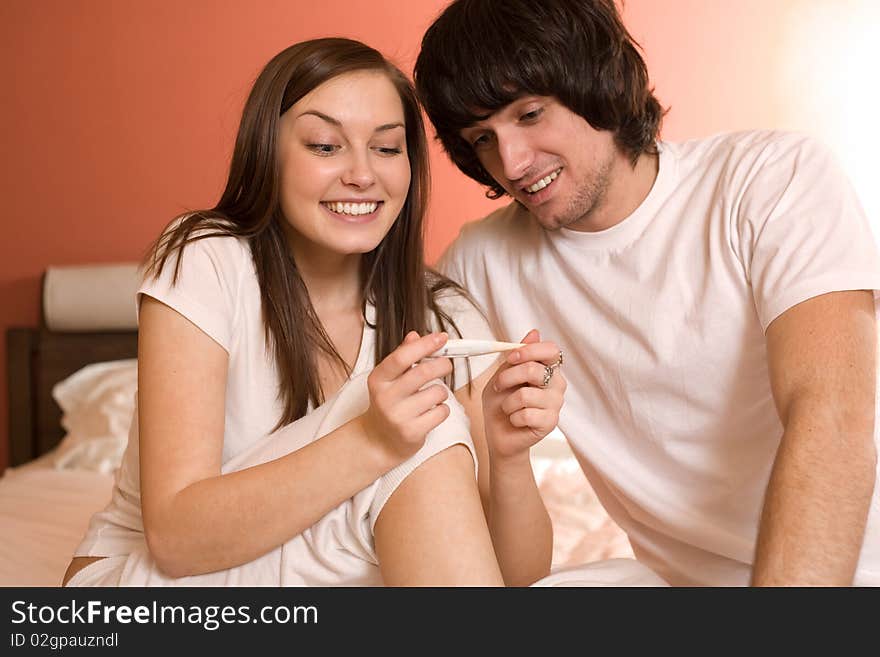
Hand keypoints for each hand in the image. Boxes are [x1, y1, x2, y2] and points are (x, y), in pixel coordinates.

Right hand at [360, 331, 453, 463]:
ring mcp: (398, 416)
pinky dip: (442, 409)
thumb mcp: (389, 379)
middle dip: (442, 364)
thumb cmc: (388, 404)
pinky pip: (441, 412)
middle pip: (423, 372)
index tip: (442, 338)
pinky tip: (432, 412)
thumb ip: (402, 357)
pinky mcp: (412, 432)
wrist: (378, 440)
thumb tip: (415, 335)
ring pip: (437, 393)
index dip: (425, 345)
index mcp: (379, 379)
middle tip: (446, 364)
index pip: (402, 357)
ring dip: (442, 392)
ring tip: (433, 396)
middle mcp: (386, 397)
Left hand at [482, 330, 565, 460]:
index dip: (529, 350)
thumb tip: (534, 332)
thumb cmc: (500, 403)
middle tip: (498, 386)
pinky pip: (526, 414)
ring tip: (508, 408)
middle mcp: (556, 383)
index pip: (550, 350)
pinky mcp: (551, 422)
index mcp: (546, 368)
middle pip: (535, 370)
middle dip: (508, 378)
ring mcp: (556, 403)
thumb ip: (516, 357)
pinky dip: (512, 417)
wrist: (498, 434)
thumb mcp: (501, 375)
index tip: (510, 358)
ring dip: (507, 402)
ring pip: (525, 395)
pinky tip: (515, 420)